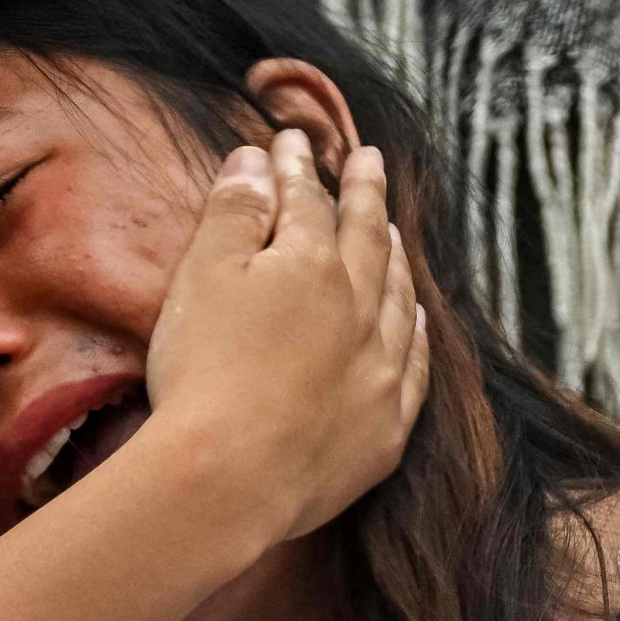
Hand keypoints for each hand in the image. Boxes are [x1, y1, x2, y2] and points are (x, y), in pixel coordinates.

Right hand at [140, 129, 430, 552]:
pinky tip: (416, 319)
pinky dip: (416, 334)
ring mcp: (381, 371)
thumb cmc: (203, 371)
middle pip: (368, 239)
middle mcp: (360, 310)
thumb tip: (257, 161)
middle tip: (371, 161)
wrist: (229, 478)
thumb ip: (235, 212)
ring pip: (398, 298)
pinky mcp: (385, 429)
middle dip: (366, 195)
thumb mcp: (203, 275)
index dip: (297, 168)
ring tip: (395, 233)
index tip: (292, 142)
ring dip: (395, 259)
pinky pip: (414, 367)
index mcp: (313, 264)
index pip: (308, 202)